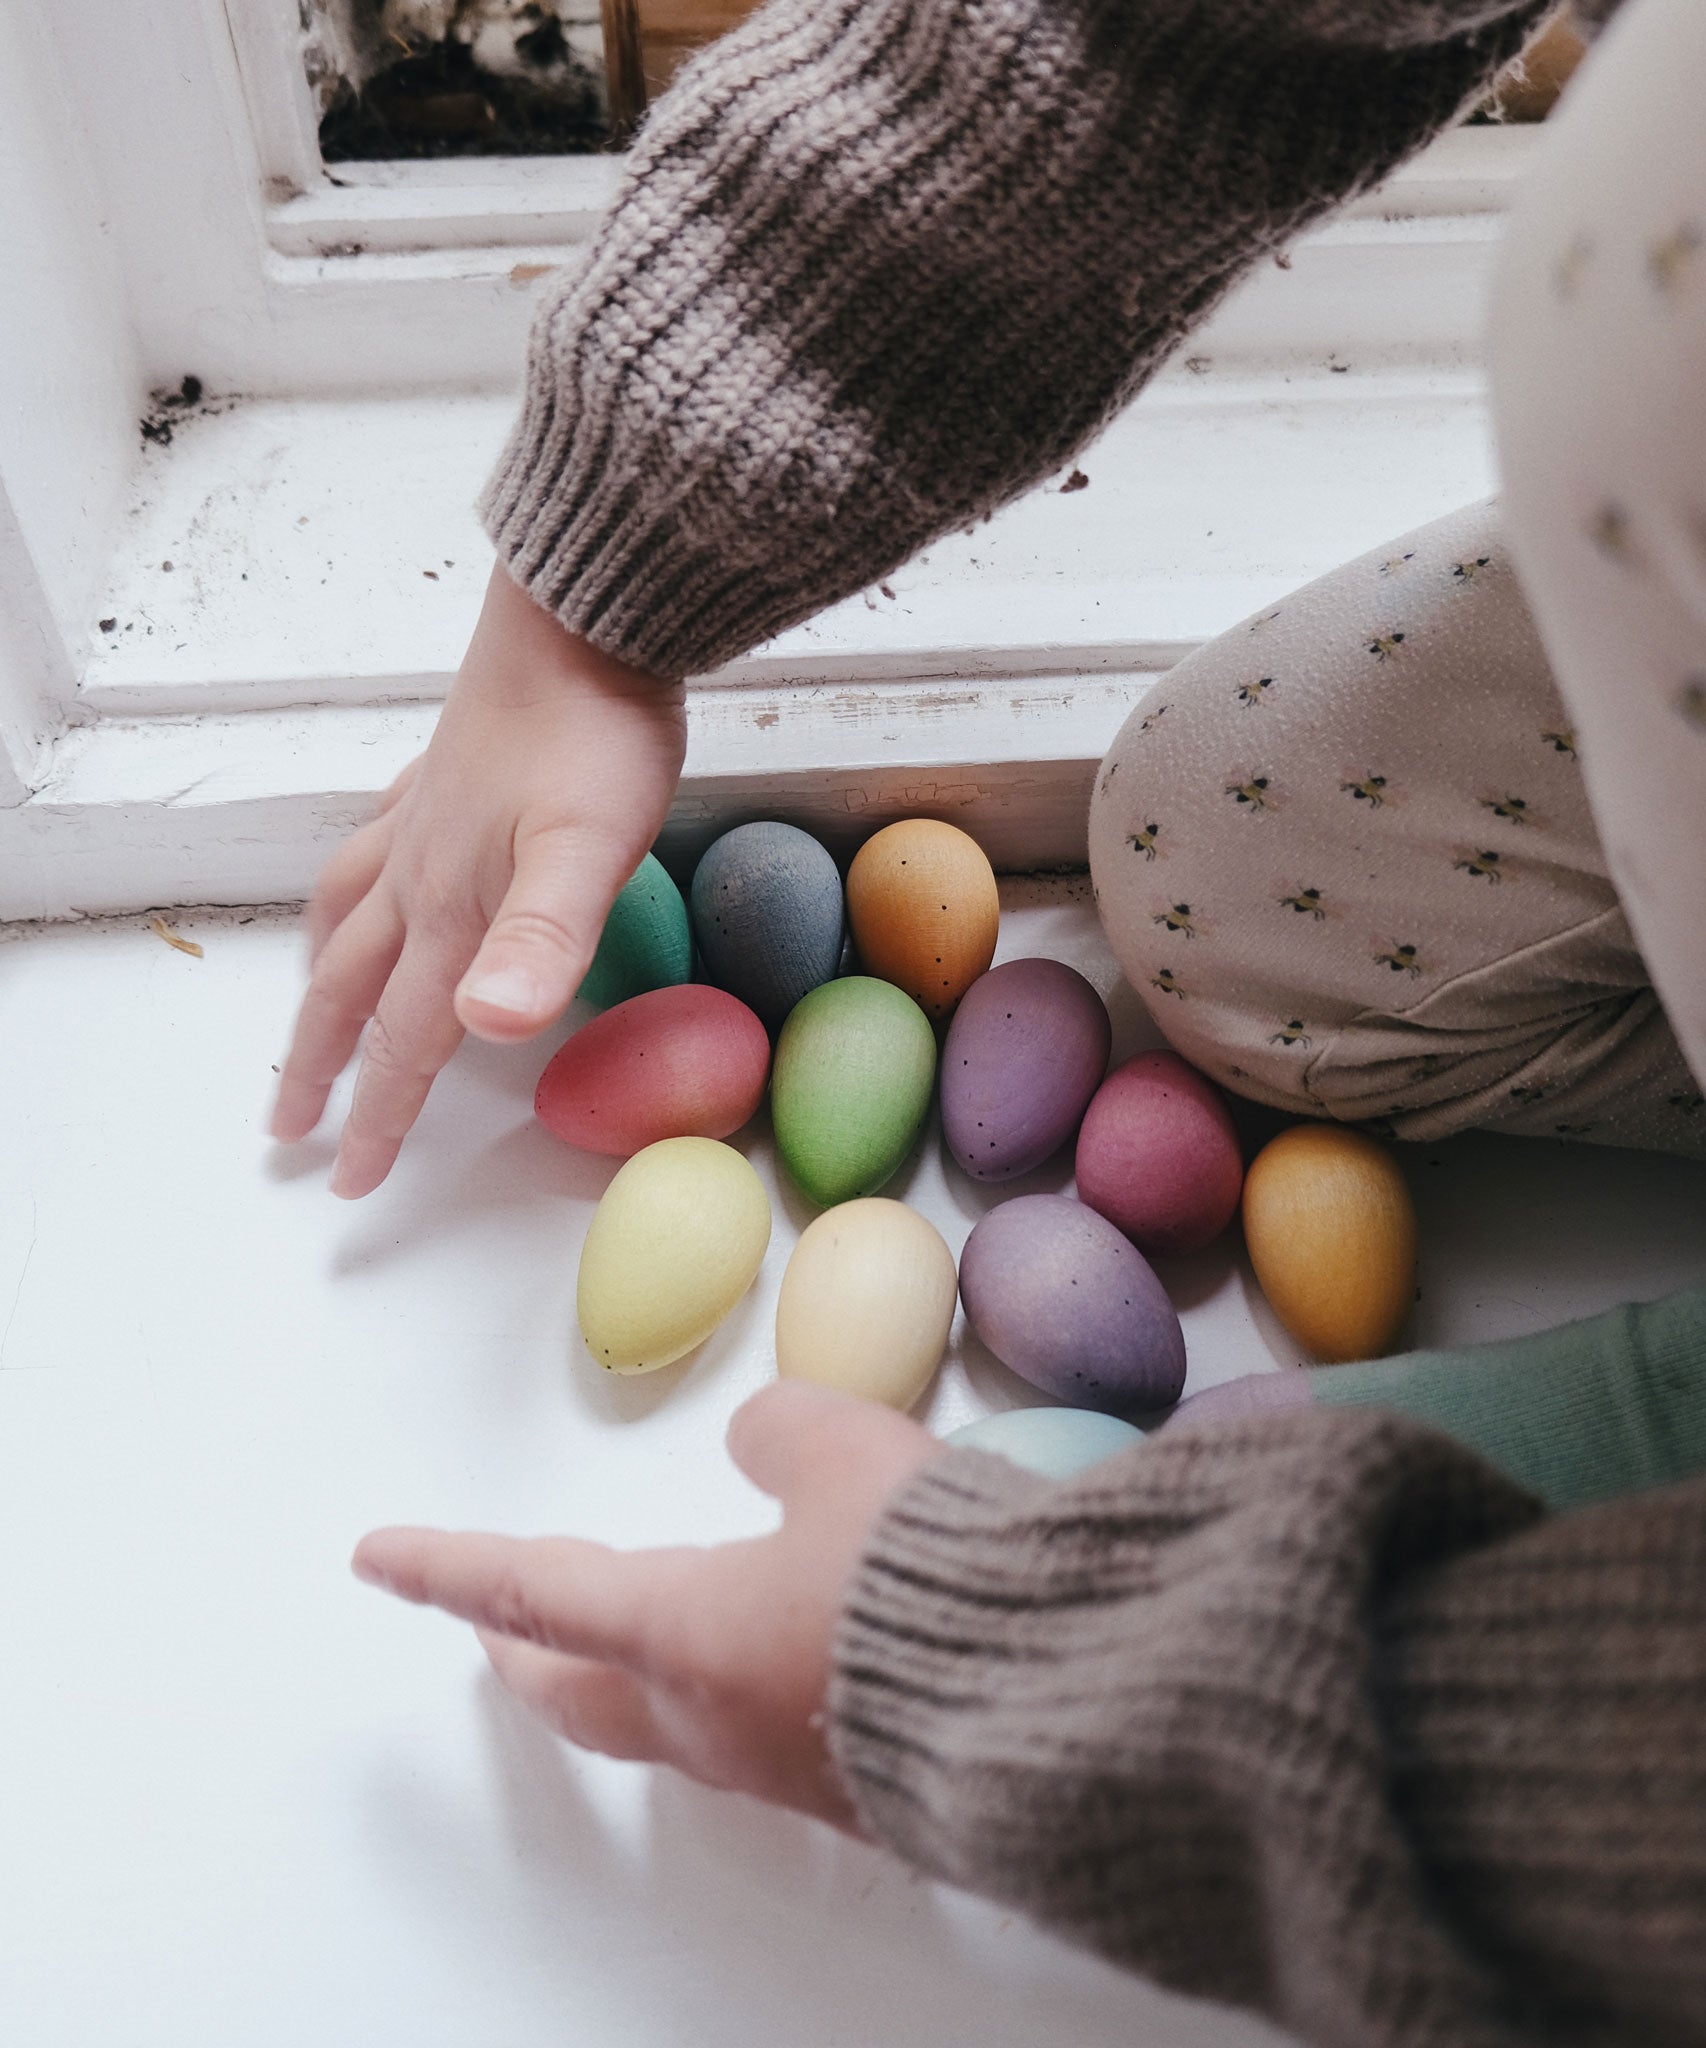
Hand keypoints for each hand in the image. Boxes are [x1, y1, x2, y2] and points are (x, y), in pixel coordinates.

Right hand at [270, 563, 686, 1196]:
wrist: (587, 617)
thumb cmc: (597, 734)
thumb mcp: (587, 847)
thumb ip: (541, 939)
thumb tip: (487, 1026)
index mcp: (455, 907)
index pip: (409, 1036)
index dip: (382, 1115)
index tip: (352, 1181)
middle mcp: (422, 871)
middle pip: (352, 987)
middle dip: (320, 1065)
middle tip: (289, 1127)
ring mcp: (424, 821)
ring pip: (346, 916)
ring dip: (321, 978)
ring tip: (309, 1007)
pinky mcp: (442, 778)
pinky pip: (368, 850)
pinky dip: (349, 889)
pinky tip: (368, 879)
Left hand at [352, 1383, 939, 1829]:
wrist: (1049, 1706)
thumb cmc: (924, 1576)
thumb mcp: (844, 1451)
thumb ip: (783, 1434)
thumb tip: (761, 1445)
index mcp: (681, 1632)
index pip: (529, 1589)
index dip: (447, 1565)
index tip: (375, 1558)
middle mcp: (711, 1717)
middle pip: (577, 1690)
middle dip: (522, 1649)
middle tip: (489, 1624)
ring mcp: (780, 1767)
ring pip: (663, 1719)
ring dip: (625, 1670)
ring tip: (632, 1629)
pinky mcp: (854, 1784)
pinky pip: (753, 1736)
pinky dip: (722, 1688)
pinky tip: (774, 1658)